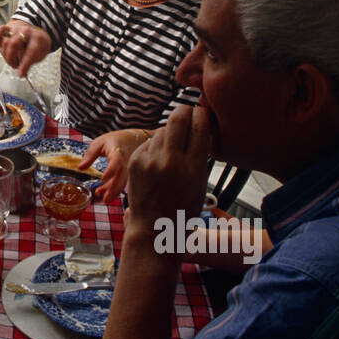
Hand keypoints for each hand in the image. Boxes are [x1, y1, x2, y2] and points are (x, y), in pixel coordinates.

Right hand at [0, 20, 50, 77]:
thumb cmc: (38, 44)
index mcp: (37, 38)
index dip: (24, 65)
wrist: (36, 31)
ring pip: (5, 43)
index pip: (30, 52)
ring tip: (12, 59)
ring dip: (6, 55)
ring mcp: (16, 29)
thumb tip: (22, 73)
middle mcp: (26, 32)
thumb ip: (32, 62)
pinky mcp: (7, 29)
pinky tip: (3, 47)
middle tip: (15, 66)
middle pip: (13, 45)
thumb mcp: (41, 53)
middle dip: (12, 60)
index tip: (20, 74)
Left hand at [85, 129, 148, 204]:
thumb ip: (90, 155)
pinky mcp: (127, 173)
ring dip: (114, 192)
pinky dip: (114, 189)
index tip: (102, 179)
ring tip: (104, 200)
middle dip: (114, 189)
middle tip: (105, 199)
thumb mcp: (100, 143)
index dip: (111, 170)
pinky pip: (122, 183)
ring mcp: (128, 169)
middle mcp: (125, 162)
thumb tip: (80, 168)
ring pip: (123, 183)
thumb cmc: (114, 140)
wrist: (133, 139)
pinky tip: (105, 193)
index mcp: (118, 152)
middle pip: (122, 177)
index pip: (116, 161)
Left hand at [123, 103, 211, 239]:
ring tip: (174, 145)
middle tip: (188, 111)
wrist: (154, 228)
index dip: (203, 114)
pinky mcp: (135, 161)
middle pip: (178, 117)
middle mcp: (171, 161)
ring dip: (170, 131)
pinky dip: (156, 146)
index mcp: (193, 167)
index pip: (200, 126)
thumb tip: (201, 127)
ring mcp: (150, 160)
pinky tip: (159, 159)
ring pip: (163, 130)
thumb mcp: (200, 183)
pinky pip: (149, 143)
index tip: (203, 112)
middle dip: (185, 110)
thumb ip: (200, 156)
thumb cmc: (182, 208)